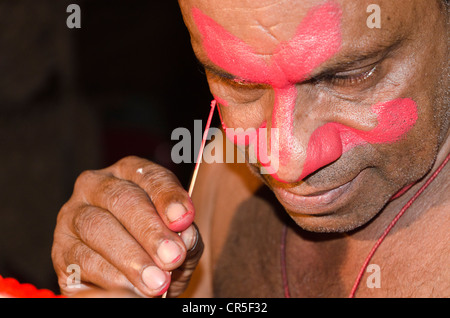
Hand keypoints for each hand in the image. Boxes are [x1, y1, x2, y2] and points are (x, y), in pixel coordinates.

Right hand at [52, 156, 202, 296]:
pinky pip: (82, 260)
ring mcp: (73, 216)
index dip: (168, 197)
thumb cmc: (161, 251)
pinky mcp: (61, 250)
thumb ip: (187, 235)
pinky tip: (134, 288)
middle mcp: (96, 186)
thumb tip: (184, 235)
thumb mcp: (182, 241)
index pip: (150, 176)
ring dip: (131, 258)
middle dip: (150, 230)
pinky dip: (111, 277)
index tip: (183, 220)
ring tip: (157, 281)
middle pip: (122, 199)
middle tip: (172, 257)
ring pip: (97, 228)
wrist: (137, 283)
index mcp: (130, 173)